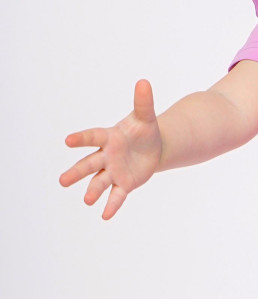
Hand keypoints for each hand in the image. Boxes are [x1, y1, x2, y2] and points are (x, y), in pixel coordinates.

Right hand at [59, 79, 163, 220]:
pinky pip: (117, 195)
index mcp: (110, 137)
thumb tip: (144, 82)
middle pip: (89, 164)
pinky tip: (105, 216)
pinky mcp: (124, 183)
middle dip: (77, 172)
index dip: (82, 138)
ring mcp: (114, 171)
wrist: (153, 148)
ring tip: (87, 201)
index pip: (93, 137)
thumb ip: (143, 102)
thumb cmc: (144, 130)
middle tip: (62, 181)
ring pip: (99, 181)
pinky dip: (112, 205)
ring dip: (92, 191)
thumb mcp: (146, 117)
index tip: (68, 140)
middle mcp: (107, 156)